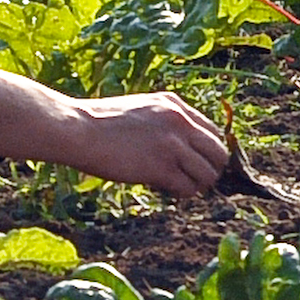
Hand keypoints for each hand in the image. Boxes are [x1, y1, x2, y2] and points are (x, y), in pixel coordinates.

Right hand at [70, 91, 229, 196]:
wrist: (80, 130)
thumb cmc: (102, 123)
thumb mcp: (142, 109)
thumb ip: (165, 122)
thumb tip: (180, 148)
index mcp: (175, 105)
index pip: (213, 132)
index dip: (206, 151)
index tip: (194, 162)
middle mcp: (181, 122)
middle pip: (219, 153)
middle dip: (209, 169)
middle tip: (193, 178)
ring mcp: (173, 144)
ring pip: (208, 173)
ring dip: (197, 184)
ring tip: (179, 186)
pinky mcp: (161, 166)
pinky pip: (189, 188)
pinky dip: (182, 194)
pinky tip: (167, 190)